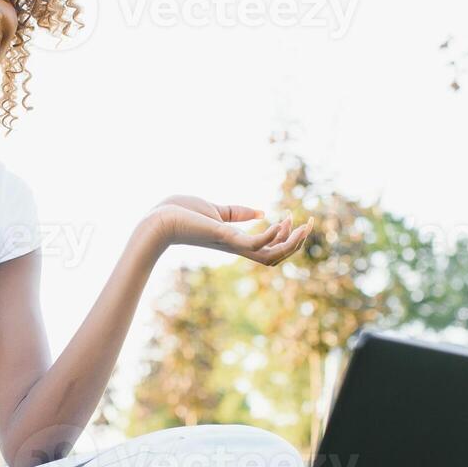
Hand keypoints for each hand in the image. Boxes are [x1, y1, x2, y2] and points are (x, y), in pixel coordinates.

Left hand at [148, 195, 311, 265]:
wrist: (157, 220)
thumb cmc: (179, 214)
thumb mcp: (215, 210)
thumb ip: (237, 213)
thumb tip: (261, 212)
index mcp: (236, 242)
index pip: (269, 248)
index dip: (286, 237)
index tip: (294, 217)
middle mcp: (237, 247)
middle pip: (276, 256)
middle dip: (296, 242)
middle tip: (310, 223)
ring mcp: (232, 244)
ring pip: (272, 256)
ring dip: (291, 242)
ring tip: (302, 224)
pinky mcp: (224, 237)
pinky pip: (256, 245)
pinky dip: (271, 236)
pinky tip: (279, 221)